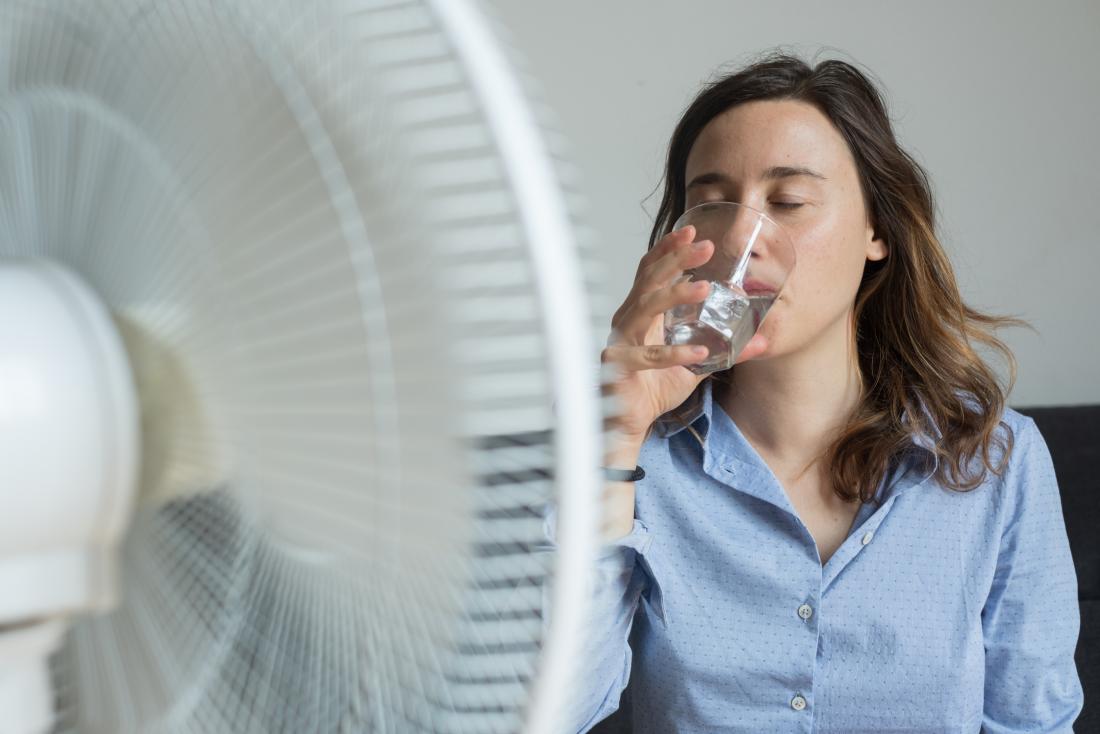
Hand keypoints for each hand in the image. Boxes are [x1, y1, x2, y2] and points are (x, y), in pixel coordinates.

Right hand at [601, 225, 767, 441]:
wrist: (625, 421)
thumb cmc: (650, 387)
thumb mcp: (694, 364)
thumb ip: (725, 350)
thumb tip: (762, 340)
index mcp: (642, 313)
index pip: (651, 271)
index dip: (669, 249)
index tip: (691, 231)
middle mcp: (629, 320)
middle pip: (649, 279)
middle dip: (676, 259)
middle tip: (704, 246)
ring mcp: (621, 340)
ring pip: (644, 308)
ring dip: (674, 295)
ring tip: (704, 288)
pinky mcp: (619, 365)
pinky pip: (646, 356)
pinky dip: (672, 353)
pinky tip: (697, 351)